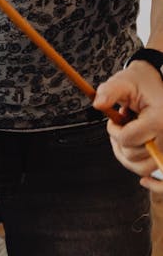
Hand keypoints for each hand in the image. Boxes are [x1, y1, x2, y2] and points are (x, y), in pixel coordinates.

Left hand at [94, 62, 162, 191]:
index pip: (127, 139)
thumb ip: (109, 91)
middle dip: (120, 139)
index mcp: (160, 120)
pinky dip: (138, 168)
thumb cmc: (139, 84)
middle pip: (131, 154)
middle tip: (125, 122)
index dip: (114, 129)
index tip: (117, 117)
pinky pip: (150, 173)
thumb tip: (98, 103)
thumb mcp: (123, 82)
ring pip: (139, 168)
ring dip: (126, 153)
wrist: (156, 85)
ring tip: (128, 133)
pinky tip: (134, 153)